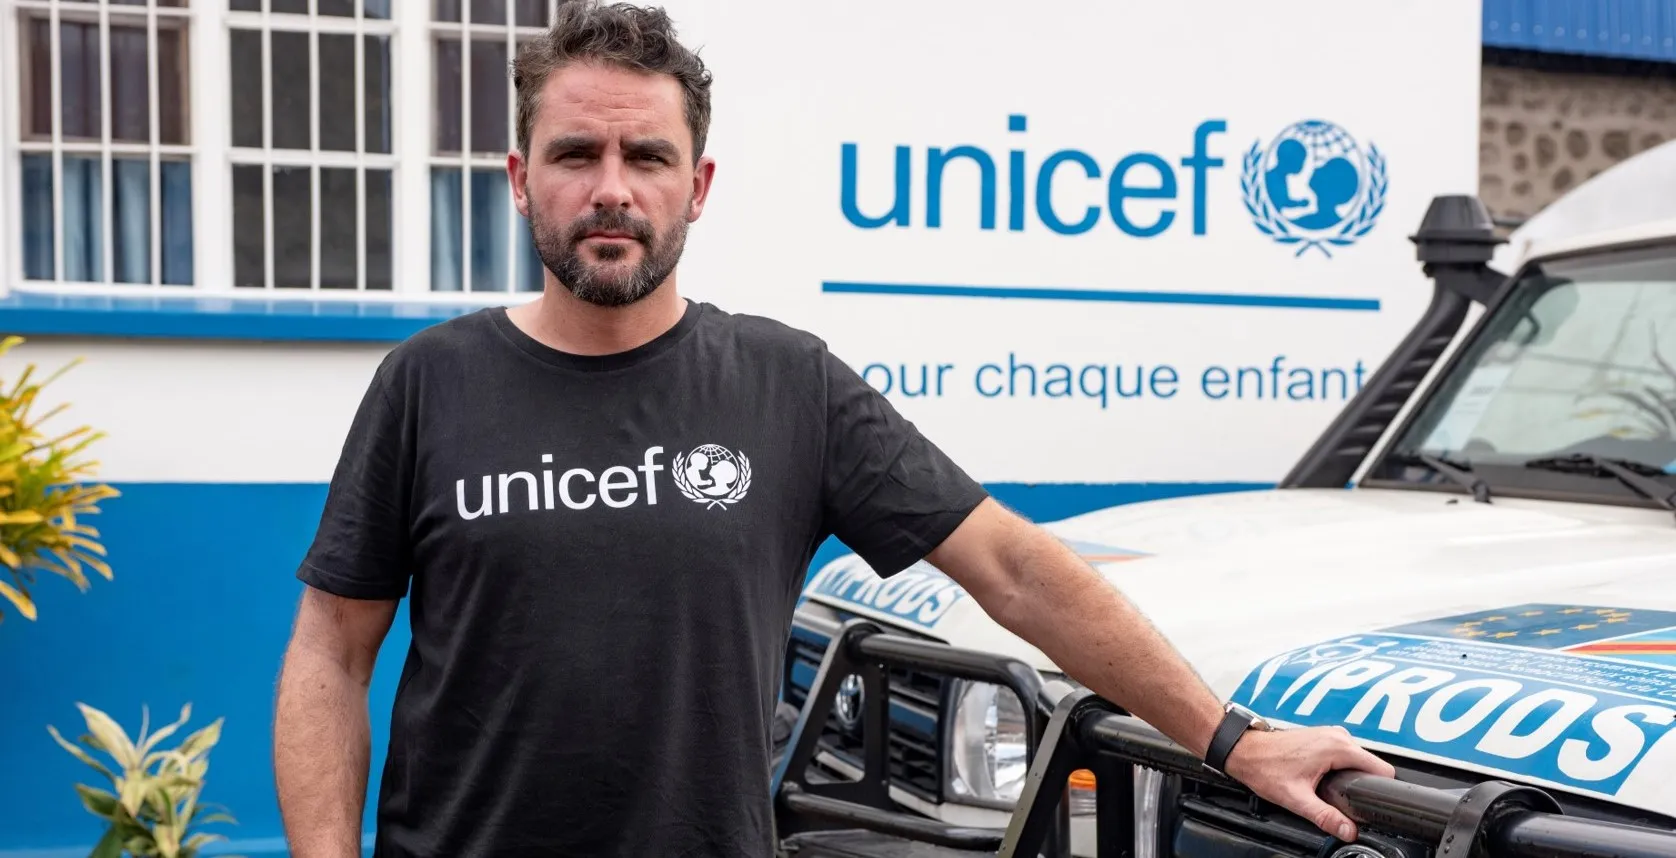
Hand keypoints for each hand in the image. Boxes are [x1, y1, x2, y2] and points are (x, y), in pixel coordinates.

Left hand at [1221, 726, 1395, 841]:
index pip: (1382, 769)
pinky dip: (1341, 769)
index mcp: (1338, 747)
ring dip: (1350, 777)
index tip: (1371, 803)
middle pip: (1371, 766)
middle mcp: (1338, 736)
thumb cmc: (1265, 767)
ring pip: (1358, 761)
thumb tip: (1348, 830)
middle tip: (1342, 800)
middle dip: (1362, 785)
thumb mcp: (1297, 798)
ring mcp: (1331, 734)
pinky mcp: (1324, 737)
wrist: (1245, 750)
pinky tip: (1324, 779)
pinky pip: (1345, 755)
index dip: (1381, 790)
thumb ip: (1326, 816)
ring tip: (1329, 789)